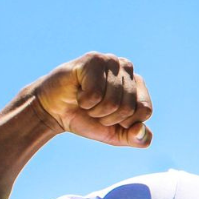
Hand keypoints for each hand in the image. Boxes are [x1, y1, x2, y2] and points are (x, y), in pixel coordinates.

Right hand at [27, 52, 152, 147]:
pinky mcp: (92, 60)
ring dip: (95, 110)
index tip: (110, 117)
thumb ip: (137, 138)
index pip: (145, 110)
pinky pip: (95, 94)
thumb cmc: (87, 120)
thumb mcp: (116, 135)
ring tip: (86, 102)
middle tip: (94, 110)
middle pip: (128, 107)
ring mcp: (110, 60)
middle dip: (108, 118)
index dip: (126, 123)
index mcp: (137, 83)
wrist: (53, 111)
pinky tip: (78, 92)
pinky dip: (84, 101)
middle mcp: (126, 67)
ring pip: (112, 102)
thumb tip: (142, 130)